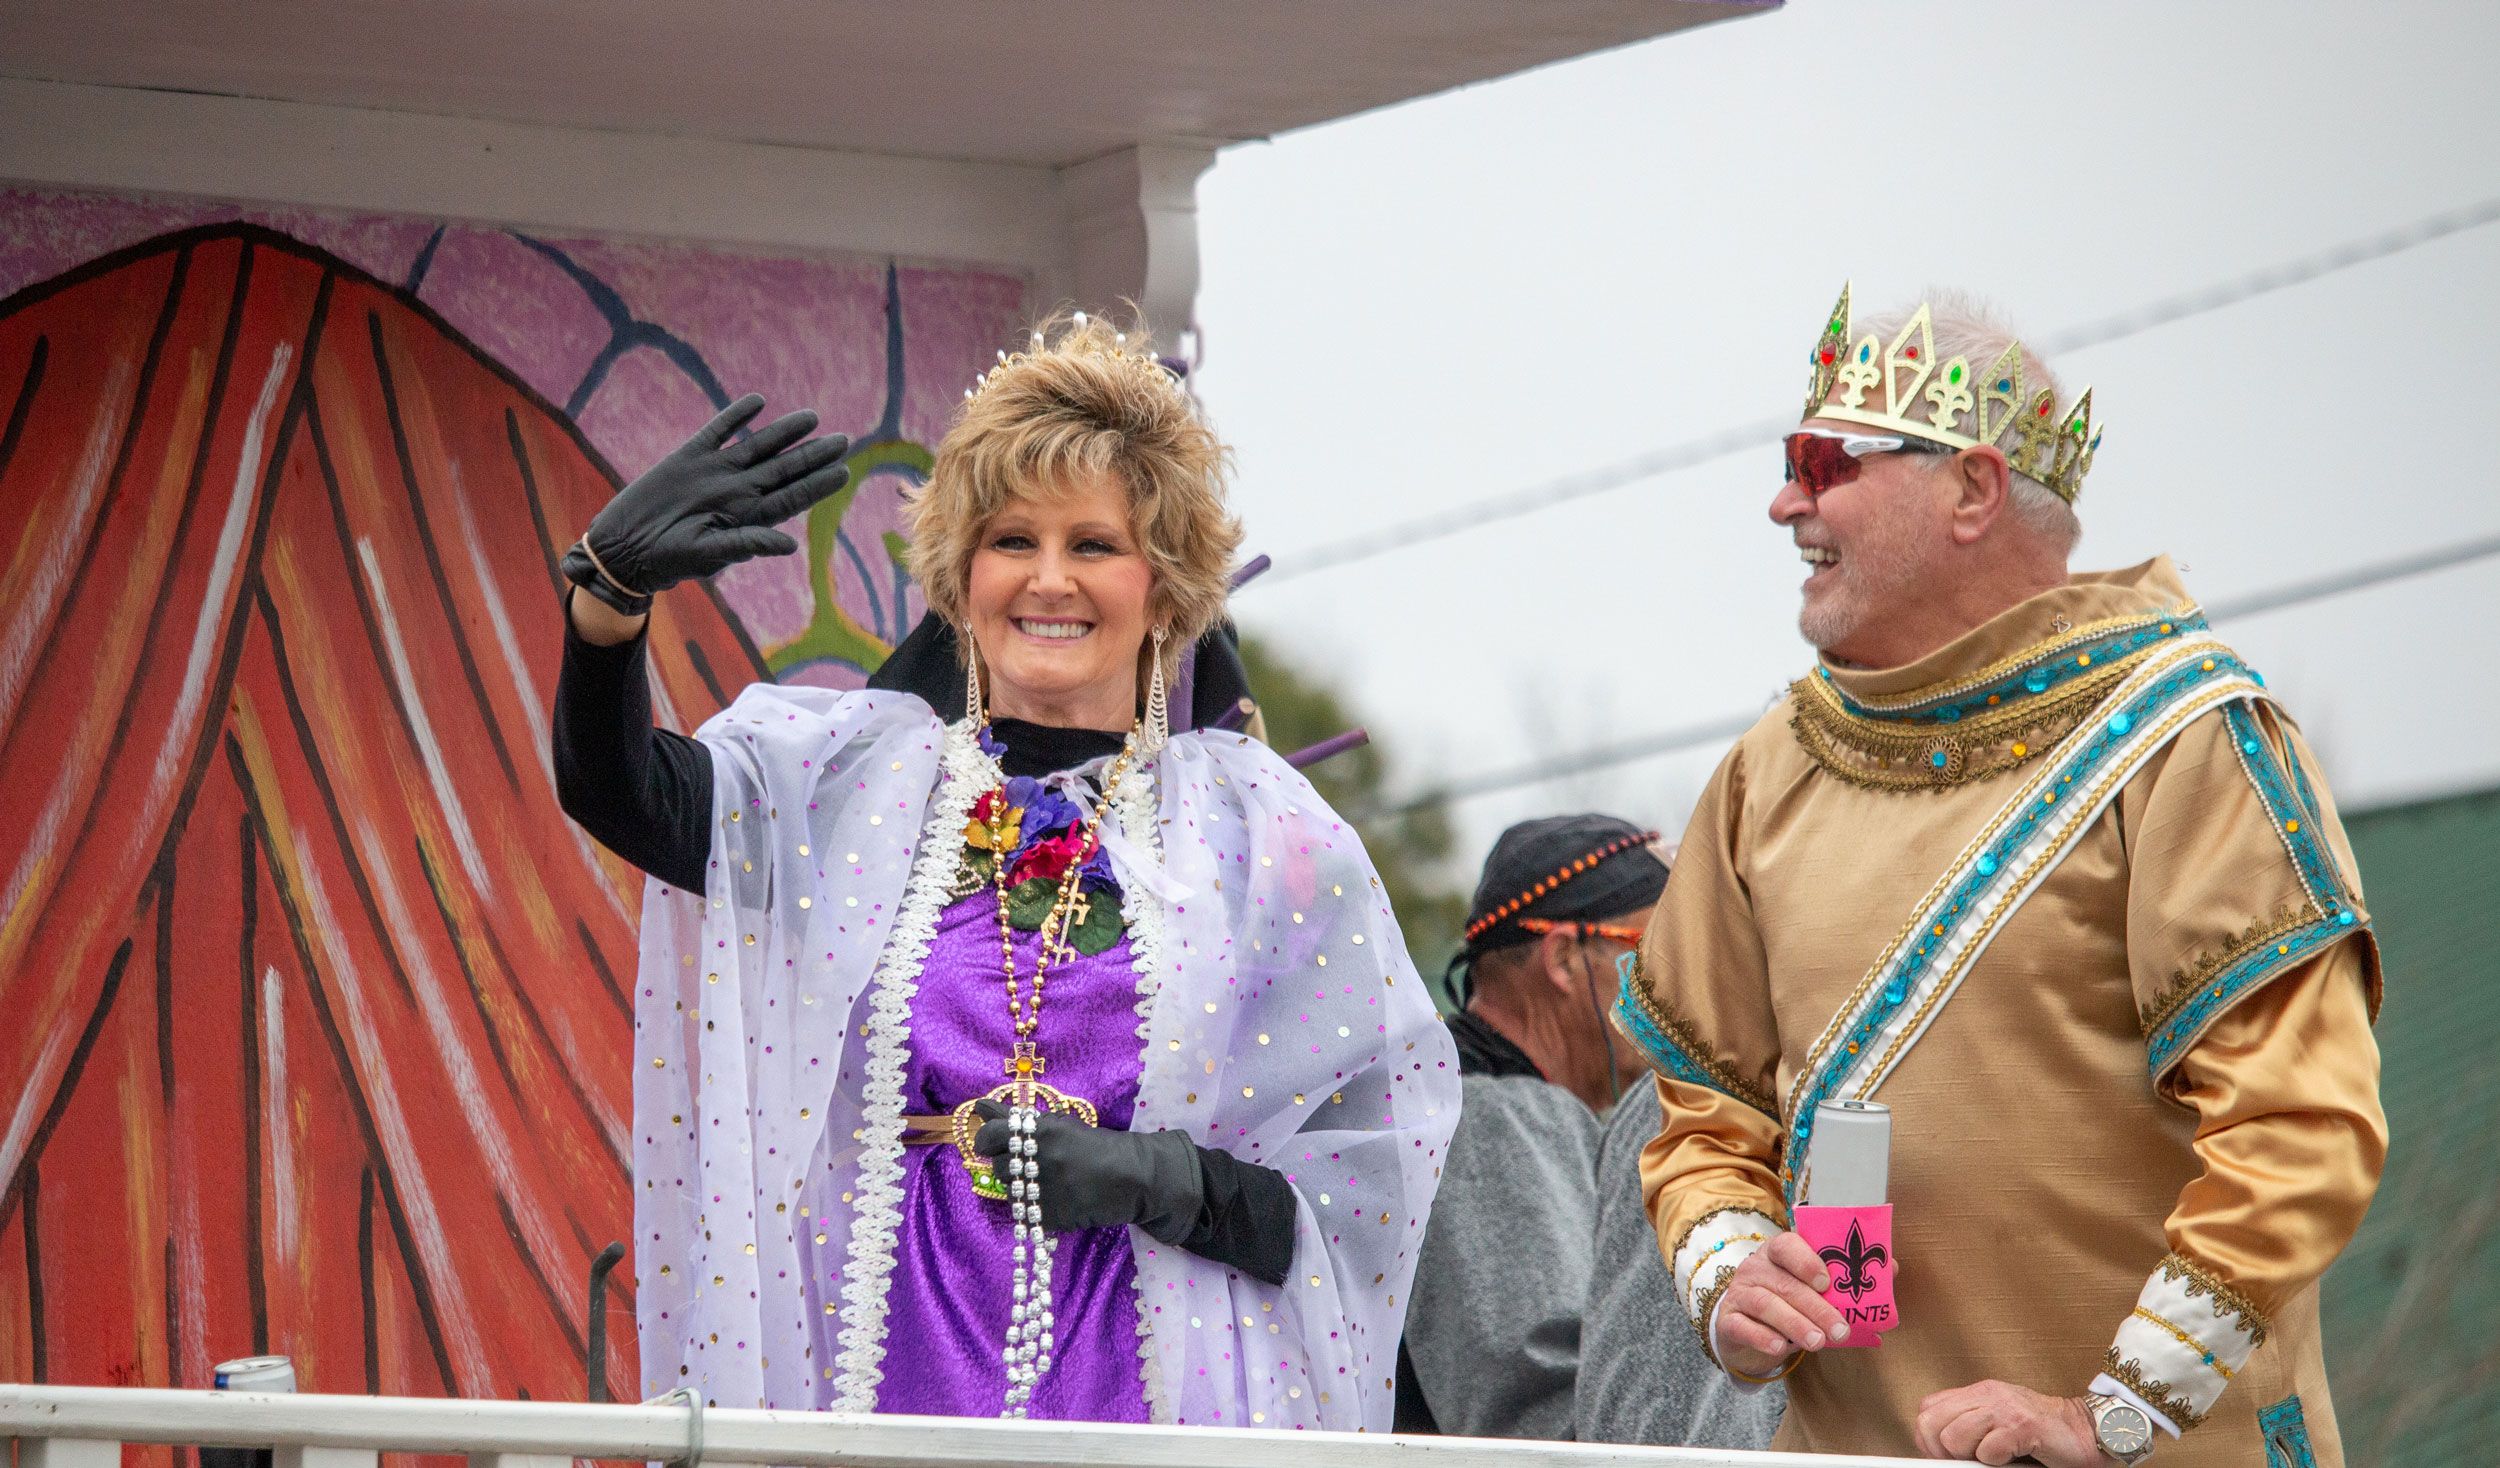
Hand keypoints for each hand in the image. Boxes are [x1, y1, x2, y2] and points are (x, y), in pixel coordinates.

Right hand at [561, 394, 850, 612]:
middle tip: (844, 440)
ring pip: (757, 446)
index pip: (791, 497)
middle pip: (783, 469)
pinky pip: (717, 431)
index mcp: (746, 516)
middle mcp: (736, 491)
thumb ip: (747, 543)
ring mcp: (714, 472)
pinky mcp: (688, 457)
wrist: (623, 547)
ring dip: (784, 432)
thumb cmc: (667, 560)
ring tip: (812, 417)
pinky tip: (757, 401)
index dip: (818, 485)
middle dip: (813, 455)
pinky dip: (735, 416)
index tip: (845, 472)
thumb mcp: (708, 554)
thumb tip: (790, 545)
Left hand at [972, 1101, 1204, 1240]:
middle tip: (1032, 1164)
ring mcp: (1044, 1189)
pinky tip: (1059, 1198)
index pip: (990, 1136)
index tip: (990, 1145)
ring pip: (1011, 1192)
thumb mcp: (1057, 1125)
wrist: (1132, 1177)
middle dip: (1010, 1166)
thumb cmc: (1094, 1146)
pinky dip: (1037, 1208)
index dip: (986, 1141)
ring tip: (1048, 1181)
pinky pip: (1027, 1214)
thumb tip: (977, 1106)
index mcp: (1041, 1130)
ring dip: (1022, 1187)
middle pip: (999, 1167)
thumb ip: (1015, 1119)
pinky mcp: (1050, 1216)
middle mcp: (1039, 1158)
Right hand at [1715, 1229, 1849, 1376]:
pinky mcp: (1727, 1321)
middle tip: (1840, 1330)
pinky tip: (1780, 1348)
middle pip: (1785, 1284)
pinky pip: (1742, 1326)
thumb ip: (1843, 1284)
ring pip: (1765, 1304)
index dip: (1807, 1262)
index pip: (1787, 1246)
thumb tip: (1888, 1275)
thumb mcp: (1811, 1291)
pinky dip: (1762, 1337)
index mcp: (1778, 1253)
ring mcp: (1738, 1293)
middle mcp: (1755, 1268)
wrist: (1746, 1330)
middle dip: (1816, 1308)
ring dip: (1794, 1324)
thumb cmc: (1788, 1304)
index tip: (1826, 1283)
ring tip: (1818, 1342)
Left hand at [1914, 1381, 2105, 1464]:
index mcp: (1977, 1393)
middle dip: (1944, 1450)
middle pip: (1932, 1423)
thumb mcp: (1996, 1422)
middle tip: (1969, 1459)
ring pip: (1954, 1437)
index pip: (1927, 1410)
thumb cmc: (2042, 1434)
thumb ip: (1968, 1425)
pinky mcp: (2022, 1425)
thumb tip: (1936, 1449)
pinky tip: (2013, 1456)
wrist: (2086, 1432)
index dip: (1928, 1438)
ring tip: (1994, 1456)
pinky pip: (1988, 1450)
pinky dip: (1996, 1461)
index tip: (1946, 1456)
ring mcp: (2004, 1408)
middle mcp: (1987, 1395)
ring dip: (1971, 1456)